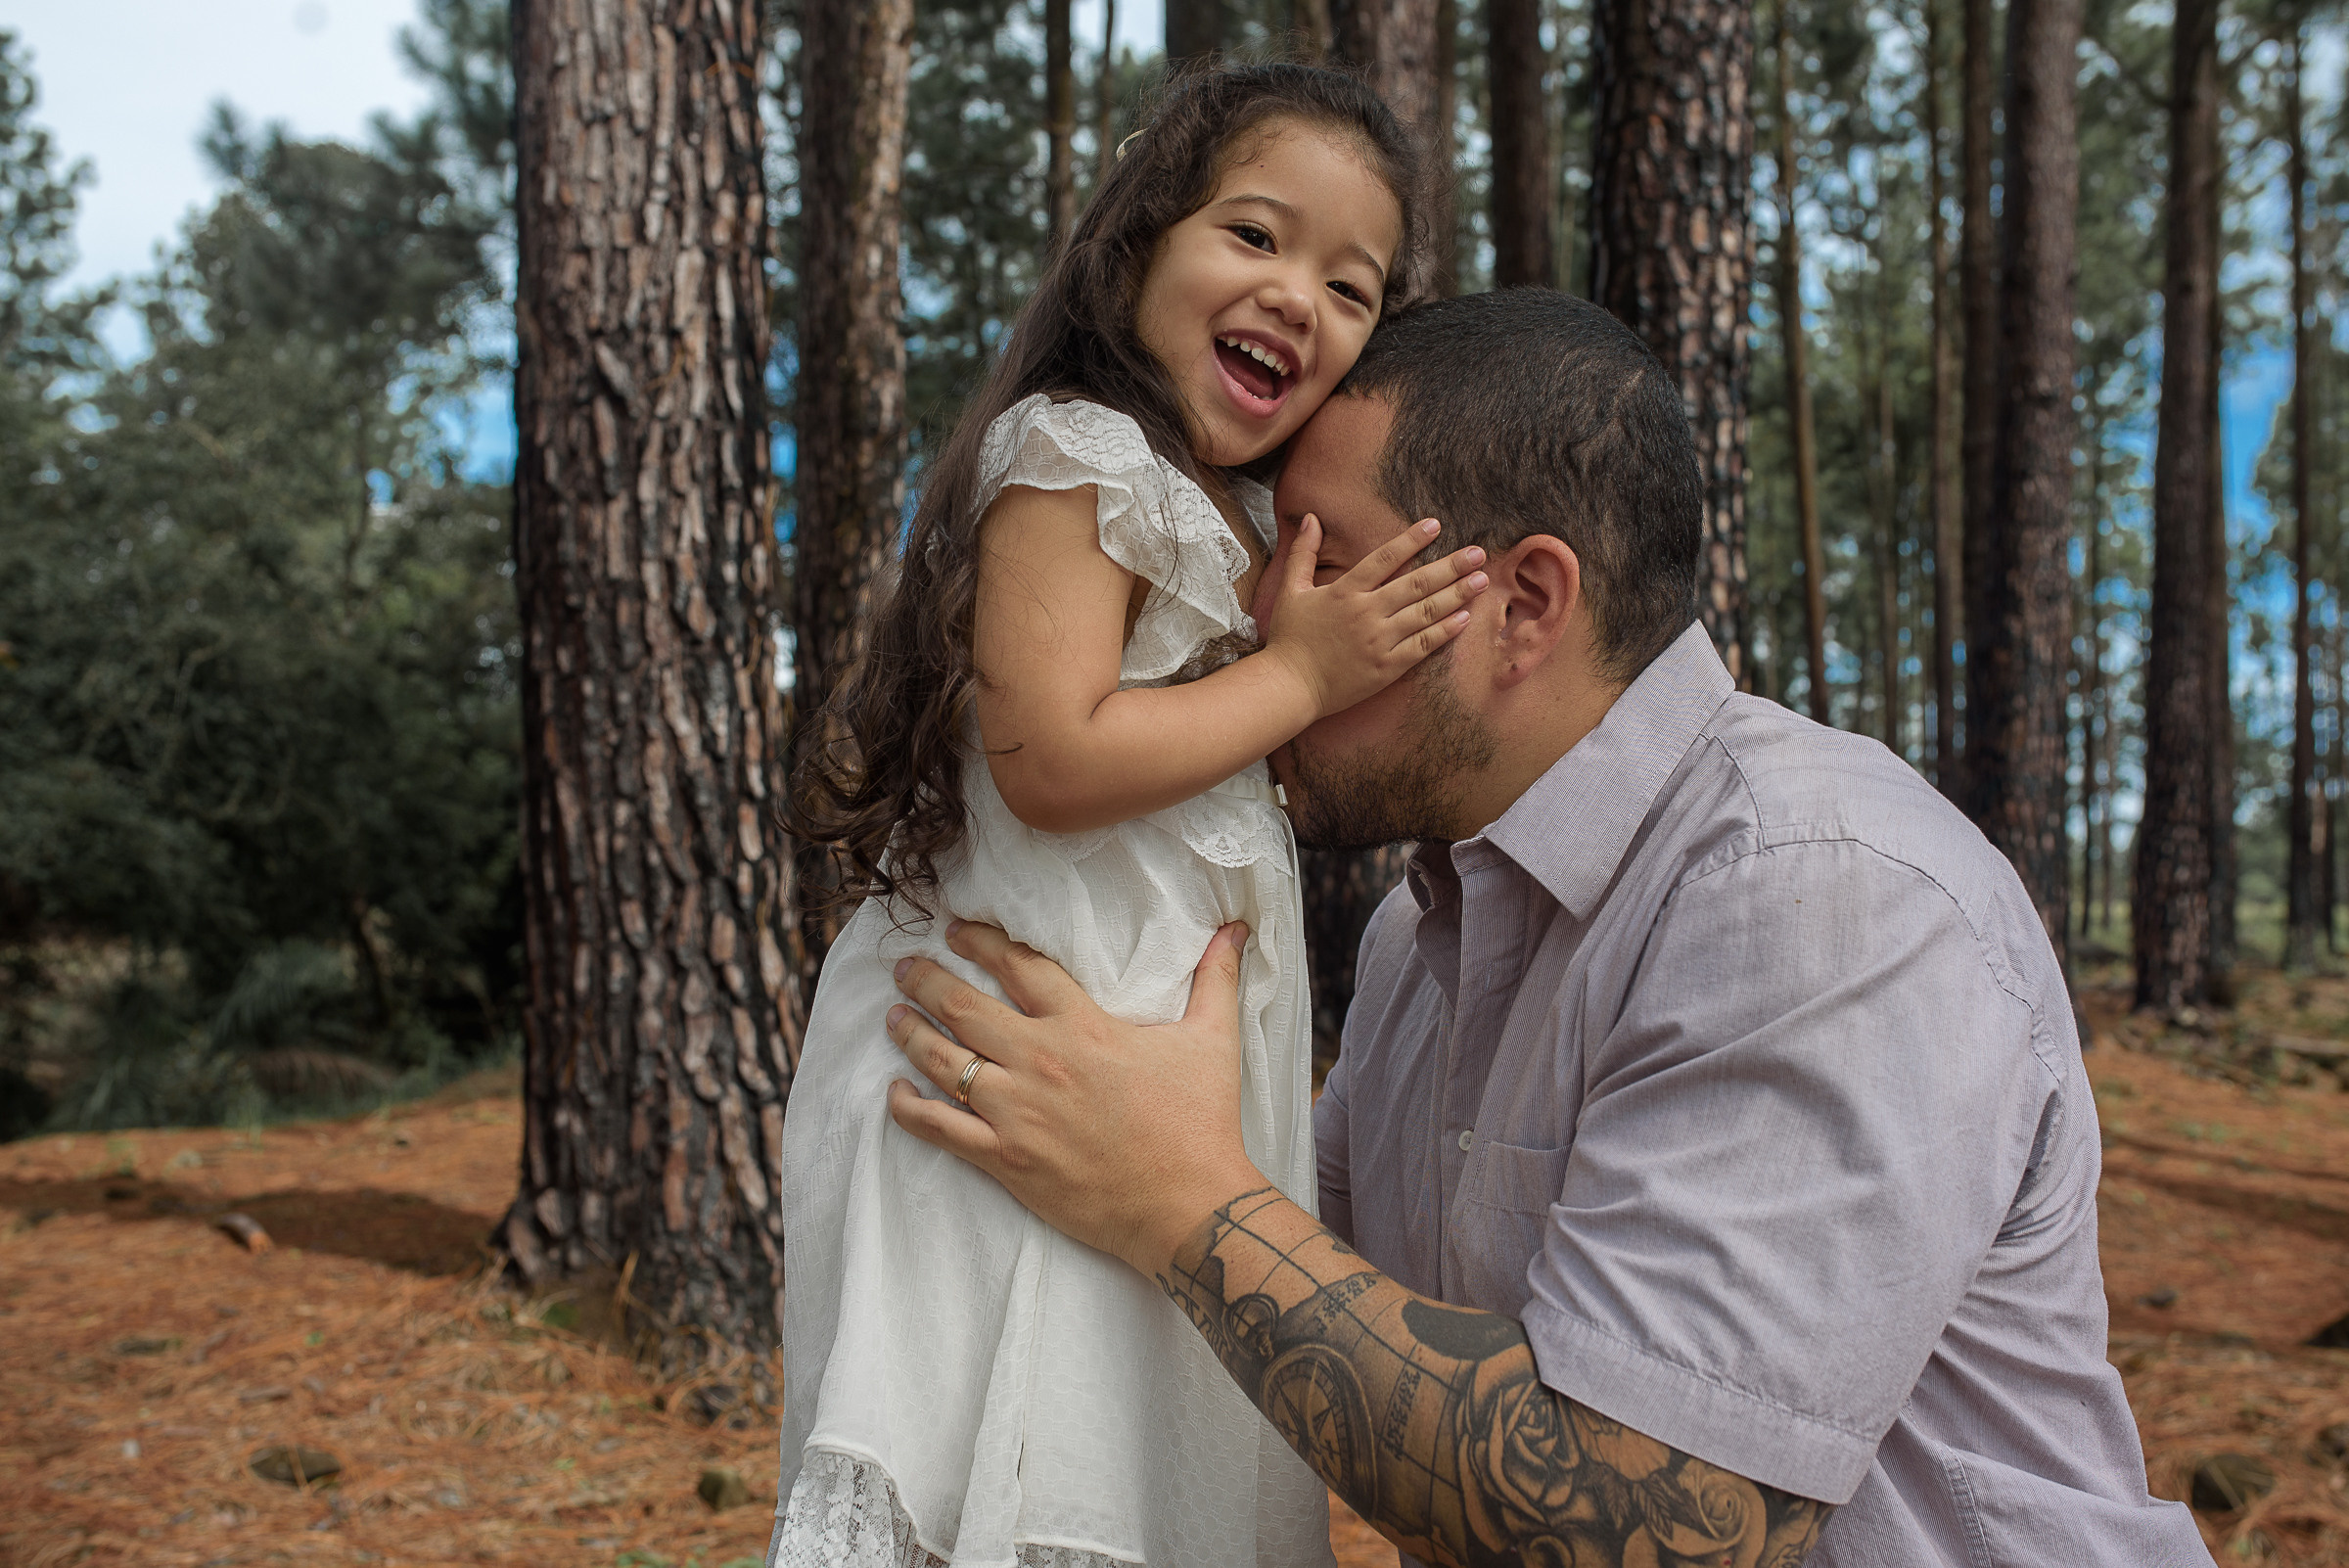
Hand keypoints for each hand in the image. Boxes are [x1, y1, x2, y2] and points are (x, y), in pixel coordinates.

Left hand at [884, 919, 1265, 1276]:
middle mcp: (1041, 1061)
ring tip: (892, 1015)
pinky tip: (893, 1092)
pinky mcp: (1005, 1159)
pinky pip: (939, 1127)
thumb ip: (1216, 979)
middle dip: (927, 979)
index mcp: (1083, 1026)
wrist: (1187, 1206)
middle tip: (904, 966)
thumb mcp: (1212, 1040)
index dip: (982, 942)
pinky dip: (908, 1108)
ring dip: (910, 1033)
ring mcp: (1016, 1111)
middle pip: (965, 1006)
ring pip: (943, 1061)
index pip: (1020, 966)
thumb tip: (1234, 929)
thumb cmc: (1200, 1123)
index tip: (955, 929)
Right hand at [1257, 515, 1487, 717]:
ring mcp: (1379, 642)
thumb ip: (1303, 553)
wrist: (1289, 687)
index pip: (1384, 558)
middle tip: (1478, 553)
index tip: (1436, 525)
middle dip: (1451, 567)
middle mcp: (1366, 614)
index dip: (1411, 540)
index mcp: (1344, 592)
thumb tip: (1311, 518)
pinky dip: (1444, 632)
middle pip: (1416, 584)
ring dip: (1457, 595)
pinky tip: (1465, 618)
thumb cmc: (1289, 639)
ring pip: (1425, 614)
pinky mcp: (1386, 668)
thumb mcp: (1289, 590)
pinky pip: (1422, 647)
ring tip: (1481, 581)